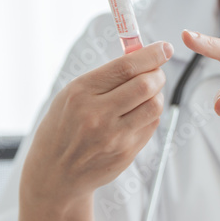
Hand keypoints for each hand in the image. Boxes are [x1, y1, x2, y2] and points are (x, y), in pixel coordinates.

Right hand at [21, 41, 172, 204]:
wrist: (55, 172)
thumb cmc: (63, 127)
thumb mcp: (71, 94)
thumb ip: (105, 76)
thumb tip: (140, 56)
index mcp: (81, 93)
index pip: (125, 67)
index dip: (151, 54)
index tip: (164, 48)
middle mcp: (97, 115)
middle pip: (145, 86)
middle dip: (158, 74)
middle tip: (156, 71)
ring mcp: (114, 137)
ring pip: (154, 106)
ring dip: (157, 94)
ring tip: (146, 93)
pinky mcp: (126, 153)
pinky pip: (151, 125)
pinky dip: (151, 113)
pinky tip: (138, 113)